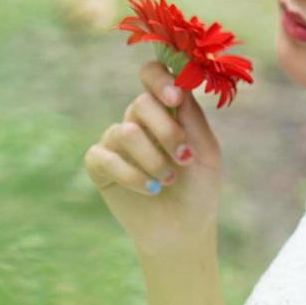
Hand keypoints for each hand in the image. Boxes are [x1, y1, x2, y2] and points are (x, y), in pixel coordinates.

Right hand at [85, 62, 222, 255]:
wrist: (183, 229)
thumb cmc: (198, 188)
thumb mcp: (206, 153)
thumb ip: (192, 119)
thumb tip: (178, 86)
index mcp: (167, 110)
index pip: (153, 75)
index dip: (159, 80)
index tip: (174, 97)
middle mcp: (138, 120)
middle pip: (141, 104)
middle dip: (166, 131)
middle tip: (184, 157)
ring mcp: (116, 141)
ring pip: (126, 132)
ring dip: (153, 159)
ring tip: (169, 180)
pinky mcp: (99, 165)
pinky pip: (105, 157)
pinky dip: (132, 175)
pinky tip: (150, 190)